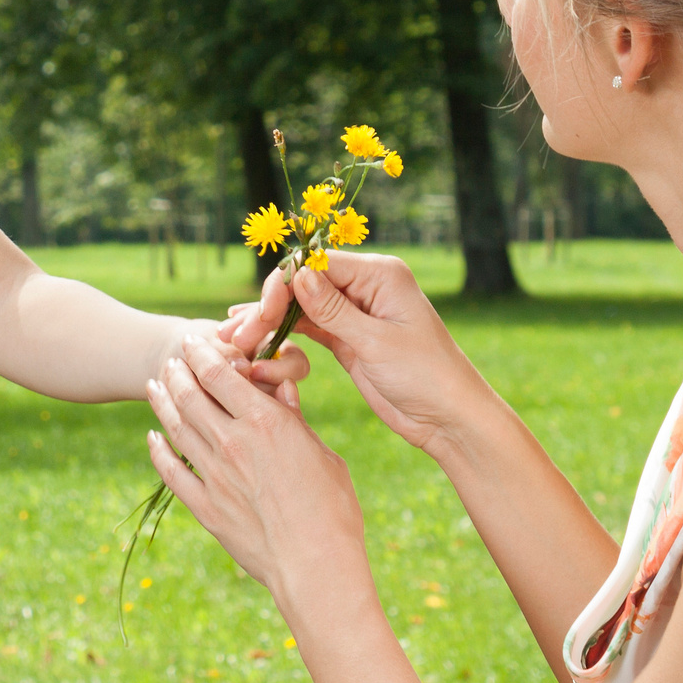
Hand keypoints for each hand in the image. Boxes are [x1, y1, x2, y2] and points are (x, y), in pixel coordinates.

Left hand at [145, 335, 370, 615]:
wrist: (316, 567)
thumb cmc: (333, 510)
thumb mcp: (323, 455)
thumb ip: (296, 421)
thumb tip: (282, 391)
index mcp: (266, 422)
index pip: (220, 374)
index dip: (200, 353)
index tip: (191, 342)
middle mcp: (233, 443)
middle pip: (190, 395)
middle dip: (176, 372)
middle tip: (169, 360)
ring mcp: (214, 476)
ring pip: (176, 428)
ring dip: (162, 402)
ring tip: (153, 385)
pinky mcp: (205, 507)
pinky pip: (172, 472)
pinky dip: (158, 451)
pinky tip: (153, 438)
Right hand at [221, 251, 484, 460]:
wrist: (449, 418)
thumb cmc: (425, 376)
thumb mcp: (376, 343)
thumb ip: (333, 309)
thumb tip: (297, 274)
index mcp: (379, 274)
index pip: (316, 265)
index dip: (281, 286)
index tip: (258, 316)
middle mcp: (365, 286)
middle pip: (303, 283)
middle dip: (267, 306)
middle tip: (235, 336)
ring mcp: (355, 312)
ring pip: (301, 306)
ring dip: (268, 322)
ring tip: (233, 341)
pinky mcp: (348, 338)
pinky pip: (308, 327)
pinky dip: (283, 335)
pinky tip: (254, 344)